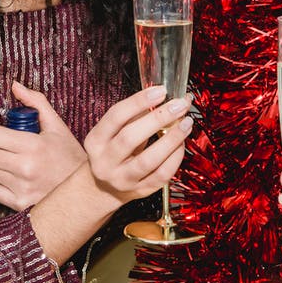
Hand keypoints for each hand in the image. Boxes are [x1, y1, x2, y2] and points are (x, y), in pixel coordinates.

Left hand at [0, 81, 85, 209]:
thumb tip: (14, 86)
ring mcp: (21, 188)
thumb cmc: (70, 155)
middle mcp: (25, 168)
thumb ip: (35, 103)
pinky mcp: (19, 204)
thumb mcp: (57, 126)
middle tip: (1, 145)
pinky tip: (11, 177)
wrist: (86, 189)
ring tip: (12, 161)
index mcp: (34, 146)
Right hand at [83, 86, 192, 205]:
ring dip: (171, 139)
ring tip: (186, 122)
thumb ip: (133, 116)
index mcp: (95, 141)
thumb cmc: (114, 150)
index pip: (116, 116)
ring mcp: (122, 179)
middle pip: (130, 138)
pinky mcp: (139, 191)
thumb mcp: (113, 133)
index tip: (161, 90)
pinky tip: (182, 143)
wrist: (105, 187)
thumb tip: (163, 97)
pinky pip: (161, 175)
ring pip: (148, 160)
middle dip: (158, 118)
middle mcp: (104, 162)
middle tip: (179, 104)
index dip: (139, 101)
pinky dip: (175, 157)